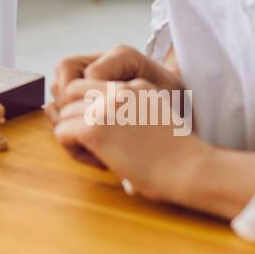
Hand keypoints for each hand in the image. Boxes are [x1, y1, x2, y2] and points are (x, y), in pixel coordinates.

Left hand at [50, 84, 209, 204]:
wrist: (193, 169)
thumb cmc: (181, 156)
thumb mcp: (158, 117)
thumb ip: (132, 111)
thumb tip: (105, 125)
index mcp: (135, 86)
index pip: (91, 84)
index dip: (89, 107)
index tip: (105, 131)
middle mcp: (118, 90)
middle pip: (71, 93)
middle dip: (75, 116)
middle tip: (94, 143)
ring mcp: (105, 108)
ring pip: (64, 114)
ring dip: (74, 135)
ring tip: (99, 155)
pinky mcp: (95, 129)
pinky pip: (62, 133)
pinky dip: (73, 150)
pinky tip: (98, 162)